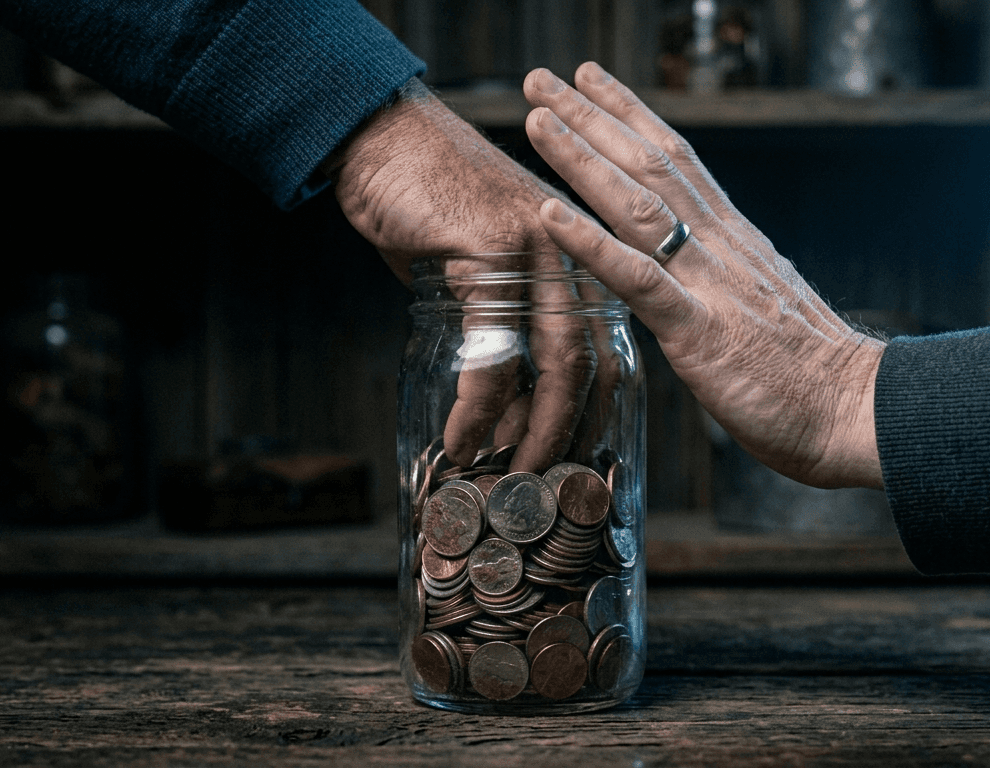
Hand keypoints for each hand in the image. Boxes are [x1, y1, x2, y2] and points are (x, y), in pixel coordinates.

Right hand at [324, 78, 595, 472]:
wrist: (382, 139)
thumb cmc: (427, 205)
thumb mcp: (476, 270)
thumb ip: (500, 326)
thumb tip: (506, 399)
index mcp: (579, 257)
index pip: (608, 347)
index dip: (594, 412)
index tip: (578, 461)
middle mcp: (575, 253)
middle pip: (594, 363)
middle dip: (572, 435)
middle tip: (549, 488)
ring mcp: (542, 250)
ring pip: (556, 363)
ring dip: (534, 432)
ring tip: (509, 477)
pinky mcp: (495, 254)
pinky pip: (494, 351)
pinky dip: (478, 406)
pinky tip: (460, 437)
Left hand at [523, 63, 884, 488]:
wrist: (857, 409)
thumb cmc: (811, 372)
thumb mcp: (762, 304)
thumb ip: (726, 276)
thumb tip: (697, 265)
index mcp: (733, 238)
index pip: (677, 157)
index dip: (630, 114)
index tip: (589, 80)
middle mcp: (719, 246)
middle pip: (649, 163)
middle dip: (591, 117)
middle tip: (540, 79)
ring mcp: (709, 283)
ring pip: (636, 205)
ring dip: (582, 159)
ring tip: (536, 120)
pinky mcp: (699, 330)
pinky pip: (638, 278)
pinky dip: (591, 243)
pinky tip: (551, 216)